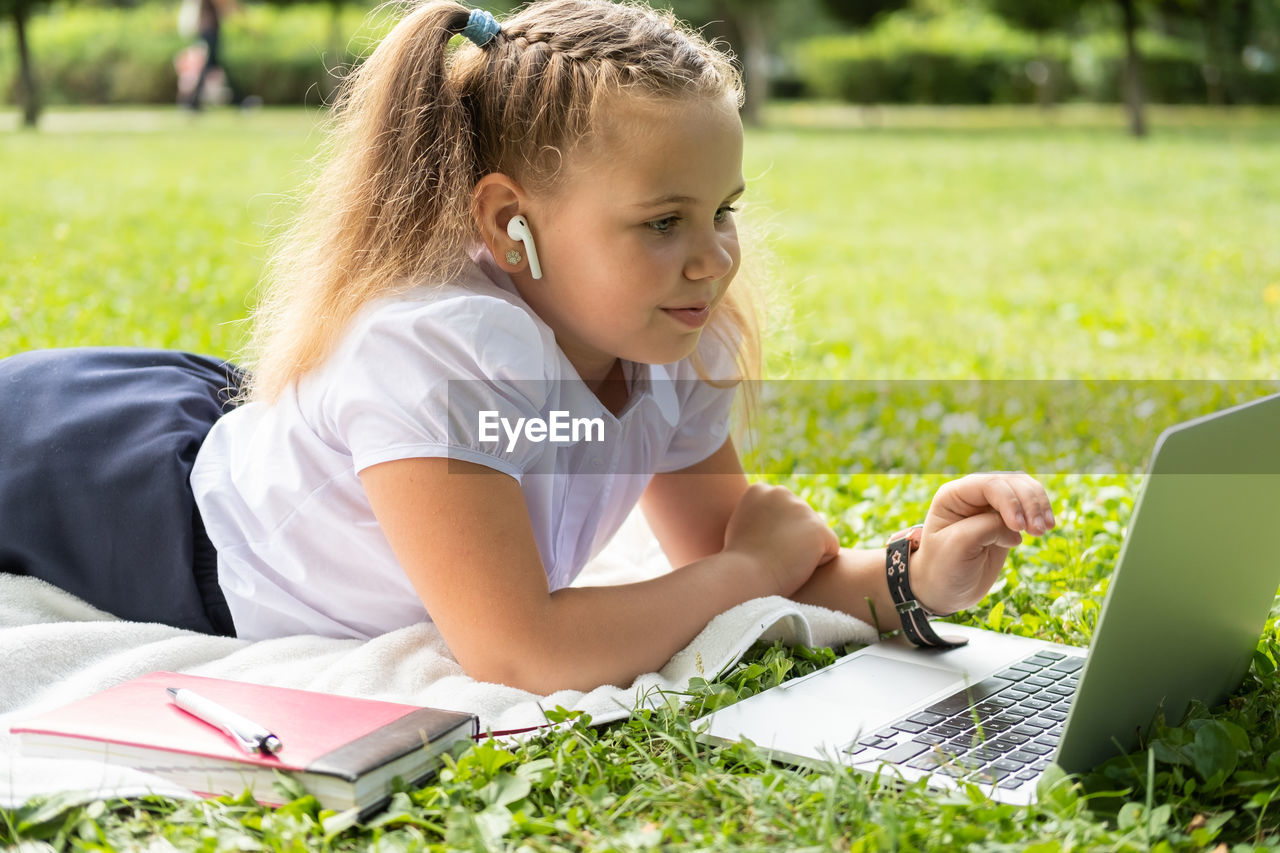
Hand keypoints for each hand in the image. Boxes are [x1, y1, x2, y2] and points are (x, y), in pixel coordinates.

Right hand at [723, 484, 840, 596]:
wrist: (743, 576)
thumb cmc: (738, 562)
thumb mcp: (742, 527)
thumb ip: (761, 517)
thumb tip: (779, 522)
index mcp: (760, 490)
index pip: (784, 514)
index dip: (773, 536)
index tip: (757, 546)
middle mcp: (781, 492)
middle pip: (801, 523)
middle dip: (790, 542)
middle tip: (769, 556)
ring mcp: (801, 509)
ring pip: (814, 538)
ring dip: (803, 553)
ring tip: (780, 562)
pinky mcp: (818, 529)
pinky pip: (830, 551)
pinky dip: (818, 564)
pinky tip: (796, 567)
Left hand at [909, 472, 1053, 615]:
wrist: (944, 589)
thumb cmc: (943, 567)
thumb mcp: (958, 547)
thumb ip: (986, 528)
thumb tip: (1014, 528)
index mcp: (953, 495)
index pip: (988, 484)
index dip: (1009, 501)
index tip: (1018, 528)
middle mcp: (972, 495)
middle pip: (1011, 483)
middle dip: (1029, 503)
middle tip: (1039, 532)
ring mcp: (990, 505)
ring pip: (1023, 489)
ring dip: (1039, 506)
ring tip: (1044, 530)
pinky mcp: (1005, 520)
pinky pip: (1028, 505)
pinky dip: (1040, 512)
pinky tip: (1046, 527)